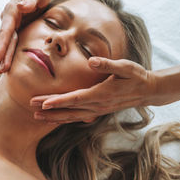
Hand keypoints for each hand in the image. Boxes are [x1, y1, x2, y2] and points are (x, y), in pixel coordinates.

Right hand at [0, 0, 51, 74]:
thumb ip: (30, 0)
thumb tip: (21, 7)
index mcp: (12, 11)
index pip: (6, 31)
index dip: (2, 46)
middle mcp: (8, 19)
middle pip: (3, 40)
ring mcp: (11, 24)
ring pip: (6, 44)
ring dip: (1, 58)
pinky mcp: (16, 28)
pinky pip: (11, 43)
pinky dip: (7, 54)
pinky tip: (4, 65)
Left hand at [30, 57, 158, 123]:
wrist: (148, 91)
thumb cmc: (136, 76)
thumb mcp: (125, 67)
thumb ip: (108, 64)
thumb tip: (91, 60)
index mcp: (102, 94)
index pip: (76, 99)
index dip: (59, 102)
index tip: (43, 103)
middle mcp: (98, 105)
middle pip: (70, 109)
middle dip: (50, 109)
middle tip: (31, 107)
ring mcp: (98, 110)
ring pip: (72, 116)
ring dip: (55, 117)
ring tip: (37, 116)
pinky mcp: (98, 110)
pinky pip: (78, 117)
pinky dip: (65, 118)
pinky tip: (55, 118)